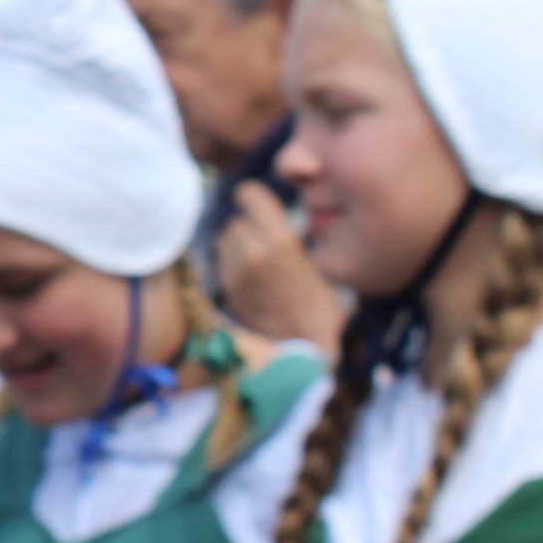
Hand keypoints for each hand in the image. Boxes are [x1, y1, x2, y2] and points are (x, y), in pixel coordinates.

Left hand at [216, 183, 348, 350]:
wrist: (304, 347)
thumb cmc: (320, 303)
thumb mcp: (316, 261)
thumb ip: (286, 236)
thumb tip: (266, 219)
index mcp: (280, 239)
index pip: (247, 194)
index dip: (252, 198)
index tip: (258, 204)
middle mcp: (252, 252)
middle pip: (236, 221)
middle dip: (249, 229)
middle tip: (266, 242)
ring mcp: (235, 273)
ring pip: (224, 241)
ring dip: (236, 246)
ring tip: (257, 261)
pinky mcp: (226, 291)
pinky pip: (221, 264)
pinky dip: (231, 266)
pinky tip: (250, 280)